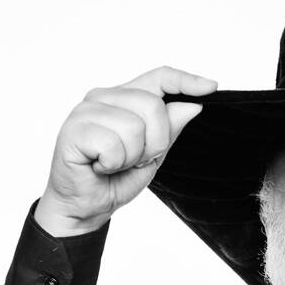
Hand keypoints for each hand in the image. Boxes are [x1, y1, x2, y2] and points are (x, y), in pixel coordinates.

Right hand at [36, 65, 216, 235]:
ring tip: (114, 164)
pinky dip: (112, 164)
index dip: (185, 80)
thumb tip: (191, 105)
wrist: (85, 206)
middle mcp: (104, 96)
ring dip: (130, 157)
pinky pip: (112, 144)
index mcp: (124, 97)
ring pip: (134, 127)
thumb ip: (169, 129)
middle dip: (154, 143)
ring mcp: (86, 110)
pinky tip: (99, 166)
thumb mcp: (153, 155)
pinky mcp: (74, 129)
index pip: (159, 77)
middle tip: (134, 160)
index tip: (211, 87)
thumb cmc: (114, 179)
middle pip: (153, 106)